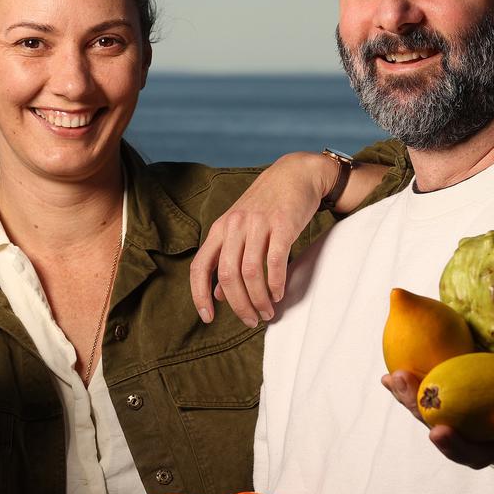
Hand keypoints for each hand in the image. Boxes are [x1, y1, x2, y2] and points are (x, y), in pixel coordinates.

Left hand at [189, 152, 331, 327]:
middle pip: (228, 275)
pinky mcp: (282, 224)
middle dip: (239, 305)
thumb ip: (227, 259)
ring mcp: (257, 224)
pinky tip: (279, 293)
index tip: (208, 317)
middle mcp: (234, 225)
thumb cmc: (267, 205)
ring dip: (259, 299)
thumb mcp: (240, 228)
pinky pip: (275, 260)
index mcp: (220, 229)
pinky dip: (275, 283)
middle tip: (251, 320)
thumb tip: (219, 295)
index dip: (199, 295)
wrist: (295, 174)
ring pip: (250, 272)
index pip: (200, 267)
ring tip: (268, 312)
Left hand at [381, 360, 493, 468]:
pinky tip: (391, 375)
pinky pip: (422, 410)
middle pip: (468, 451)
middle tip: (438, 430)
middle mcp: (490, 443)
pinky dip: (407, 396)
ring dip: (417, 410)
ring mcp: (465, 433)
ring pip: (438, 428)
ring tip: (399, 383)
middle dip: (453, 443)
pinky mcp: (444, 419)